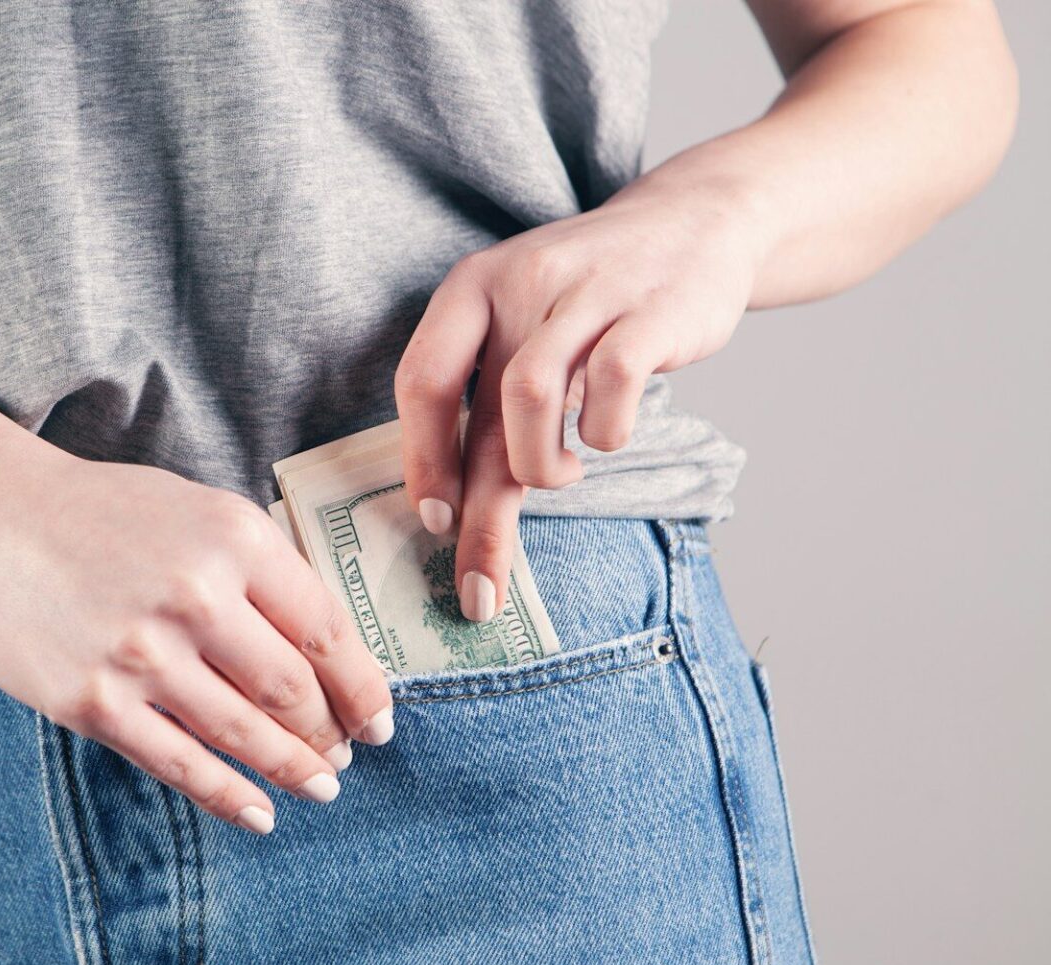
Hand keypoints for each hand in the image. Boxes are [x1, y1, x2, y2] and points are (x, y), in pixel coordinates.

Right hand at [0, 441, 395, 834]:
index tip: (380, 718)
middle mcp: (195, 595)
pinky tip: (259, 812)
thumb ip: (262, 569)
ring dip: (294, 768)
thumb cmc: (103, 513)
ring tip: (321, 784)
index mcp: (235, 538)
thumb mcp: (199, 510)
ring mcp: (141, 653)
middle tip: (347, 753)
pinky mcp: (93, 701)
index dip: (362, 686)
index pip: (325, 630)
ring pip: (245, 732)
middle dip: (331, 731)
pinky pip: (179, 763)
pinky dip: (229, 795)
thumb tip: (328, 650)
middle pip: (292, 687)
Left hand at [394, 179, 765, 619]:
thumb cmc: (590, 300)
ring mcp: (586, 293)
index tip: (433, 521)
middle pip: (478, 412)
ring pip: (529, 395)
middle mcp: (520, 282)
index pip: (422, 380)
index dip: (423, 459)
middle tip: (477, 590)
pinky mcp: (651, 310)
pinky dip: (605, 431)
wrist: (694, 222)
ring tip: (560, 477)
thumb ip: (486, 400)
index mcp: (472, 289)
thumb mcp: (523, 327)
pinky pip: (613, 383)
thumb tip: (450, 507)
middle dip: (476, 517)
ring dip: (539, 467)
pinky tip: (606, 437)